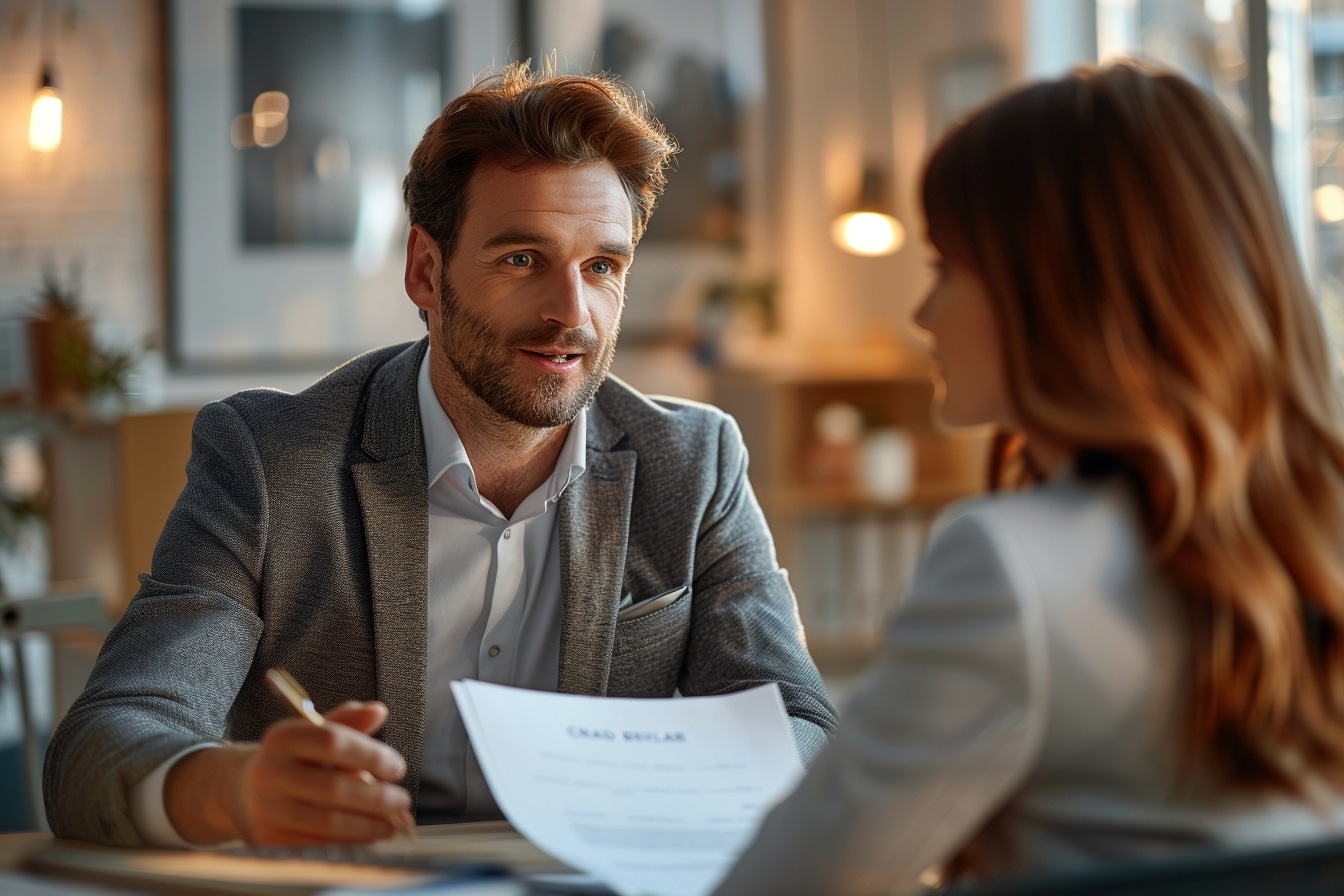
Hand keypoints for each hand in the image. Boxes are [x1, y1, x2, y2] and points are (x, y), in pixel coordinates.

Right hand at [166, 701, 411, 845]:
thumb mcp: (312, 733)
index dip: (371, 755)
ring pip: (328, 822)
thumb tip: (379, 710)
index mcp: (282, 737)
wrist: (242, 791)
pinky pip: (318, 844)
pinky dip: (350, 842)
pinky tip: (369, 836)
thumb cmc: (292, 759)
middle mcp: (269, 772)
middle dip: (377, 798)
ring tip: (391, 824)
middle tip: (401, 800)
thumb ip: (346, 722)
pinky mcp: (268, 839)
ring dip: (368, 825)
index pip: (333, 741)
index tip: (397, 768)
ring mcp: (267, 809)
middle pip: (334, 788)